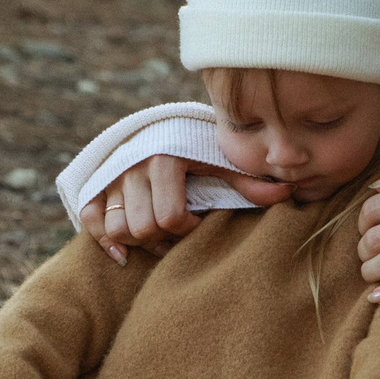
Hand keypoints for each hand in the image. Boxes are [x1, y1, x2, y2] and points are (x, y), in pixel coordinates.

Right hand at [81, 156, 288, 263]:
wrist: (162, 126)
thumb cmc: (198, 148)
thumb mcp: (221, 160)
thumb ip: (249, 179)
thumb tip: (288, 192)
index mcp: (163, 159)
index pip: (170, 218)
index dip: (188, 230)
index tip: (199, 224)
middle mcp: (131, 168)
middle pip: (143, 228)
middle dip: (165, 238)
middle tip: (180, 233)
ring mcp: (110, 179)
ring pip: (118, 229)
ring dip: (139, 240)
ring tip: (160, 234)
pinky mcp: (94, 188)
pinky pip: (92, 222)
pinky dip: (105, 240)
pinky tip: (125, 252)